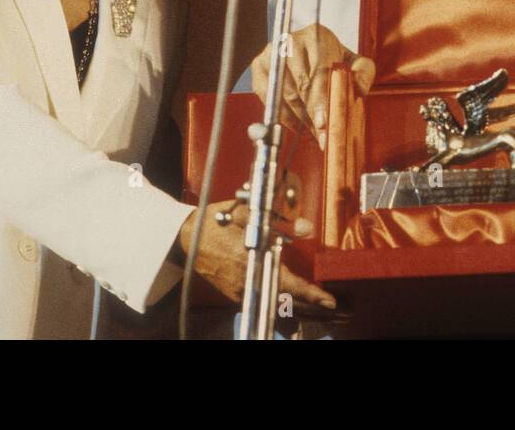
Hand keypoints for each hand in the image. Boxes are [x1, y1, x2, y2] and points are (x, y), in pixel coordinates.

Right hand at [178, 201, 335, 310]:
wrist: (185, 238)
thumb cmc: (214, 222)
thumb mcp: (242, 212)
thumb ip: (275, 218)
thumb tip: (307, 227)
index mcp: (251, 262)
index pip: (288, 284)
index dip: (311, 294)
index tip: (329, 301)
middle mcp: (247, 282)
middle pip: (285, 299)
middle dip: (308, 302)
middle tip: (327, 302)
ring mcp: (239, 291)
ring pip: (273, 301)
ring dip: (293, 301)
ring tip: (313, 301)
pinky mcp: (234, 293)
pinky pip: (261, 299)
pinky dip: (277, 298)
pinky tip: (287, 294)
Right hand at [250, 23, 375, 142]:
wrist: (312, 51)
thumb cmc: (334, 59)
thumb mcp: (356, 63)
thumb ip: (362, 75)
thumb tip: (355, 91)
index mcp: (318, 36)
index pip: (319, 71)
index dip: (321, 100)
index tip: (323, 123)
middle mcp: (292, 41)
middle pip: (300, 86)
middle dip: (312, 116)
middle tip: (322, 137)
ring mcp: (273, 54)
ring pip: (284, 96)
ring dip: (300, 120)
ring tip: (315, 133)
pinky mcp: (260, 68)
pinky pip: (270, 100)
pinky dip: (285, 118)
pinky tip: (299, 126)